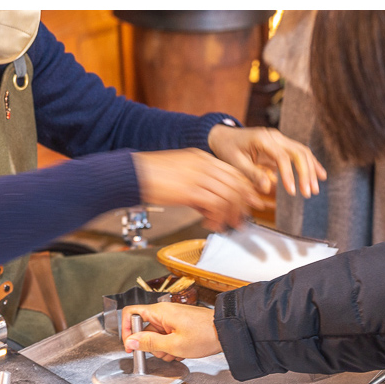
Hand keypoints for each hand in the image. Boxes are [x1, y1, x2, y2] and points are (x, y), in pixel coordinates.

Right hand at [121, 303, 220, 361]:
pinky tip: (183, 350)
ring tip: (178, 351)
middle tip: (165, 352)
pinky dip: (173, 347)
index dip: (126, 331)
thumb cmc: (205, 335)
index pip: (131, 314)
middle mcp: (164, 313)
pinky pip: (168, 337)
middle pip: (144, 330)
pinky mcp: (180, 326)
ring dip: (164, 349)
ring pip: (157, 337)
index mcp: (159, 312)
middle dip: (152, 346)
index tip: (130, 347)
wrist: (227, 332)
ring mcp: (172, 319)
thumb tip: (130, 342)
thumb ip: (149, 343)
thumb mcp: (174, 345)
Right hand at [132, 148, 264, 232]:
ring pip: (228, 195)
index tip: (251, 202)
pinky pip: (215, 205)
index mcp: (202, 158)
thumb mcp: (180, 177)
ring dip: (231, 214)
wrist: (133, 173)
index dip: (245, 188)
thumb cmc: (151, 176)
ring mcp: (198, 176)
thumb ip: (197, 190)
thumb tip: (209, 208)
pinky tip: (212, 225)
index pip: (233, 172)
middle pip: (235, 183)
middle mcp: (203, 164)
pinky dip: (218, 218)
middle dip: (244, 203)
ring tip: (228, 226)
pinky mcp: (190, 190)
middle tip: (244, 219)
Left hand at [208, 125, 326, 197]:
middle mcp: (275, 136)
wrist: (225, 136)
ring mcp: (280, 139)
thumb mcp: (234, 163)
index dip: (289, 175)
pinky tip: (320, 175)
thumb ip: (251, 174)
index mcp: (262, 139)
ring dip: (311, 170)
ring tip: (314, 189)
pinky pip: (300, 153)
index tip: (292, 191)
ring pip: (302, 152)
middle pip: (298, 152)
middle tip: (308, 193)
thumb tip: (267, 188)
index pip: (282, 157)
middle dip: (306, 173)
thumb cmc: (228, 149)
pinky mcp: (283, 145)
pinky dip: (310, 164)